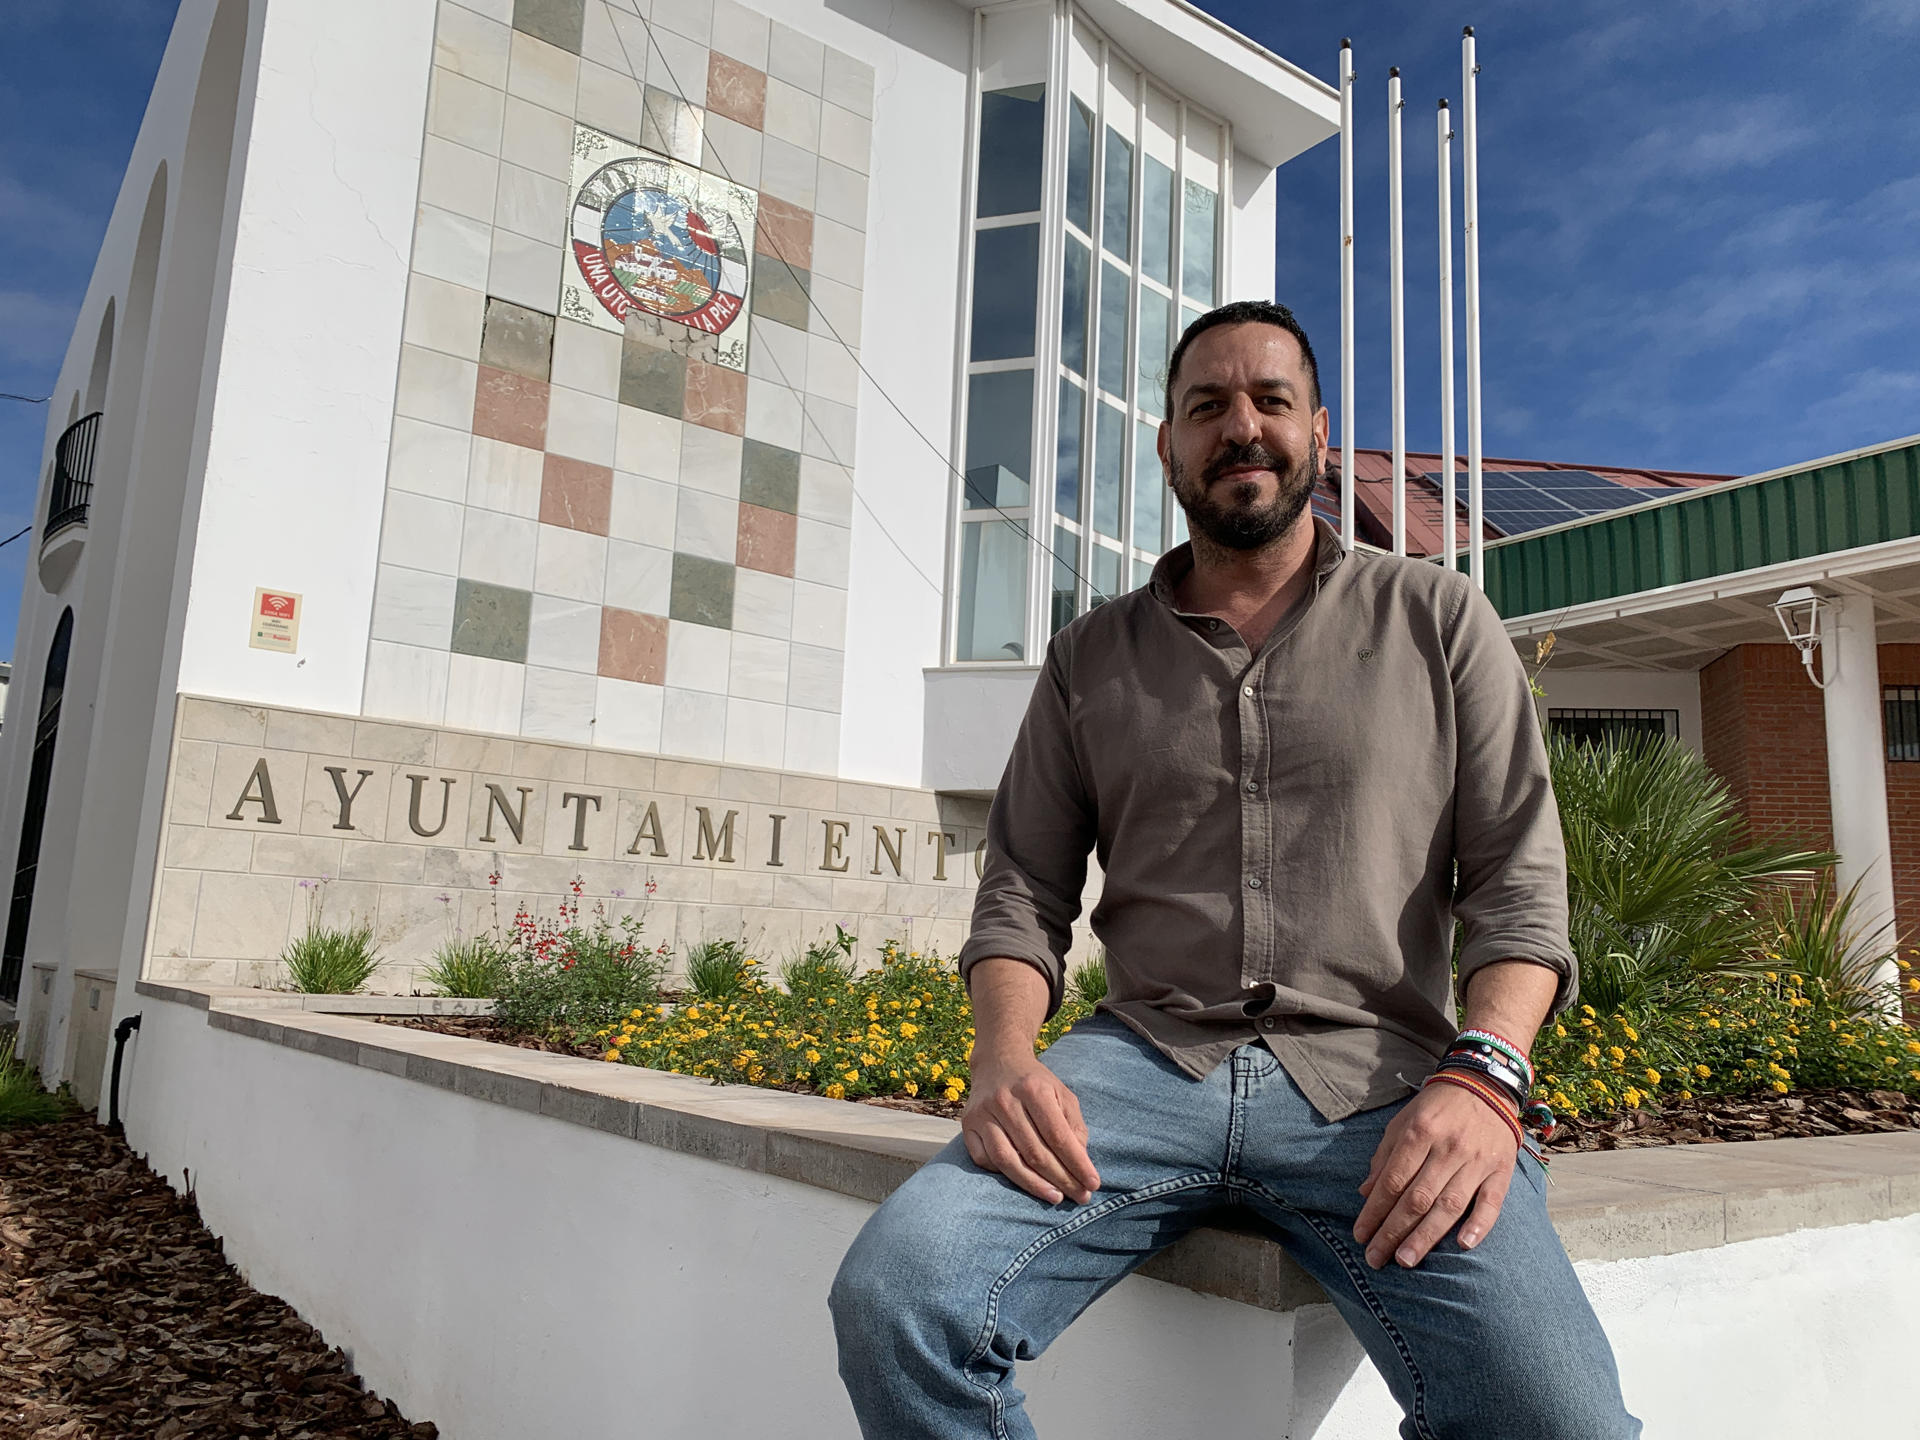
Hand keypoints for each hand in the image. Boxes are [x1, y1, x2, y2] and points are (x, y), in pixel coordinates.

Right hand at [960, 1051, 1100, 1205]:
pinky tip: (1023, 1181)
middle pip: (1034, 1151)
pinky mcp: (967, 1125)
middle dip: (1061, 1179)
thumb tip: (1080, 1162)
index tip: (1093, 1184)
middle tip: (1080, 1196)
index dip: (1076, 1163)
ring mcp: (982, 1113)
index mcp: (1033, 1089)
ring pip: (1007, 1159)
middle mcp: (1005, 1100)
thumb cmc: (1036, 1083)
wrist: (997, 1061)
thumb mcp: (1062, 1094)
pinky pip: (984, 1159)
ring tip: (1055, 1197)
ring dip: (1033, 1184)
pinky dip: (1004, 1174)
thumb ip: (1074, 1126)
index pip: (1058, 1135)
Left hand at [1352, 1082, 1517, 1268]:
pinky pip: (1492, 1202)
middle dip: (1393, 1232)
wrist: (1484, 1085)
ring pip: (1449, 1205)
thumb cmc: (1436, 1108)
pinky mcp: (1501, 1170)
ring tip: (1406, 1260)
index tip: (1360, 1235)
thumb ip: (1385, 1157)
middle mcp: (1447, 1149)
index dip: (1374, 1211)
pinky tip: (1463, 1245)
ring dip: (1426, 1237)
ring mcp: (1476, 1161)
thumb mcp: (1402, 1122)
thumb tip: (1366, 1193)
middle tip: (1376, 1258)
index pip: (1392, 1181)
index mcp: (1419, 1134)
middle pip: (1417, 1198)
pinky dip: (1479, 1224)